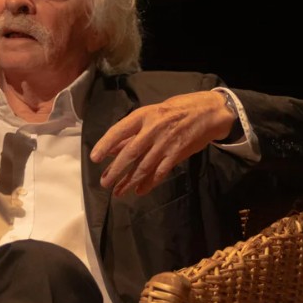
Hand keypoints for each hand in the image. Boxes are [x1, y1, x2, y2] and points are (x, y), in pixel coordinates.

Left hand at [89, 90, 234, 195]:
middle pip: (130, 153)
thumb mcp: (150, 115)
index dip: (105, 145)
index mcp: (143, 116)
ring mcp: (166, 143)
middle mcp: (153, 129)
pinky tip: (139, 191)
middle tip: (104, 183)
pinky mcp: (177, 154)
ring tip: (118, 192)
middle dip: (116, 170)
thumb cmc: (174, 111)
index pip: (119, 131)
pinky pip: (160, 172)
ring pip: (144, 166)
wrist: (208, 112)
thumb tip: (111, 149)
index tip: (94, 158)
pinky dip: (149, 183)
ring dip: (129, 181)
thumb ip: (131, 133)